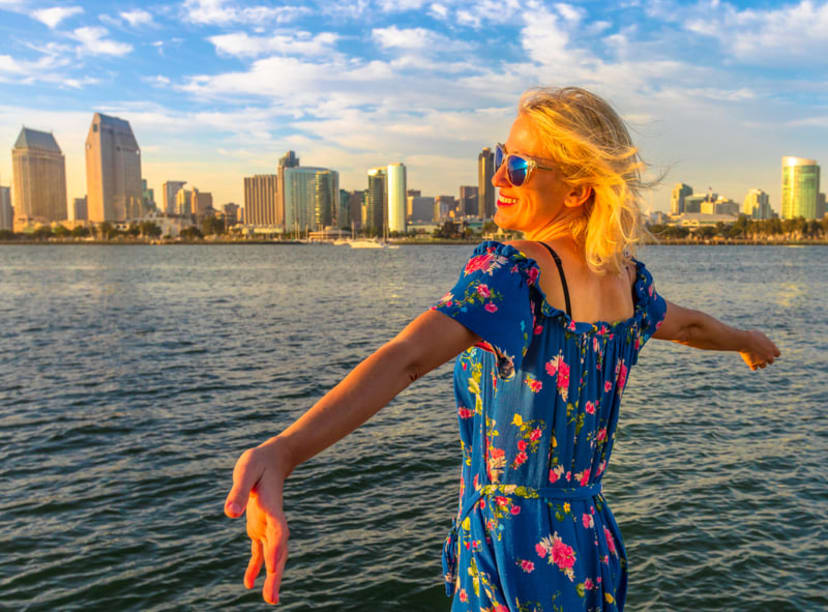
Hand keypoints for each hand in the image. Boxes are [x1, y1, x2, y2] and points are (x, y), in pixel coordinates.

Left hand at [225, 439, 291, 604]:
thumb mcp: (245, 470)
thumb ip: (237, 491)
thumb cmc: (257, 462)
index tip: (274, 566)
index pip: (277, 530)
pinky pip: (258, 551)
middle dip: (276, 574)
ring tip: (270, 600)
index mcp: (271, 506)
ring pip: (271, 554)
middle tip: (272, 599)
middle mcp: (272, 520)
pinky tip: (248, 583)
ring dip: (271, 576)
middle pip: (278, 549)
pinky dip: (255, 567)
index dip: (277, 548)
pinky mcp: (259, 527)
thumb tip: (229, 514)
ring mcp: (267, 525)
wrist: (271, 459)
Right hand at [739, 330, 779, 370]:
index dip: (772, 353)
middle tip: (759, 354)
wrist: (744, 340)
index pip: (777, 354)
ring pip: (763, 366)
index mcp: (772, 349)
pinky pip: (754, 368)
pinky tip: (749, 360)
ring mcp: (761, 361)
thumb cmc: (752, 336)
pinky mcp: (753, 364)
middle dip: (766, 358)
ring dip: (759, 363)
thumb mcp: (760, 335)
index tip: (767, 350)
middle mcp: (769, 356)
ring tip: (753, 357)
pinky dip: (752, 365)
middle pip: (771, 361)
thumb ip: (764, 340)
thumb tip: (762, 341)